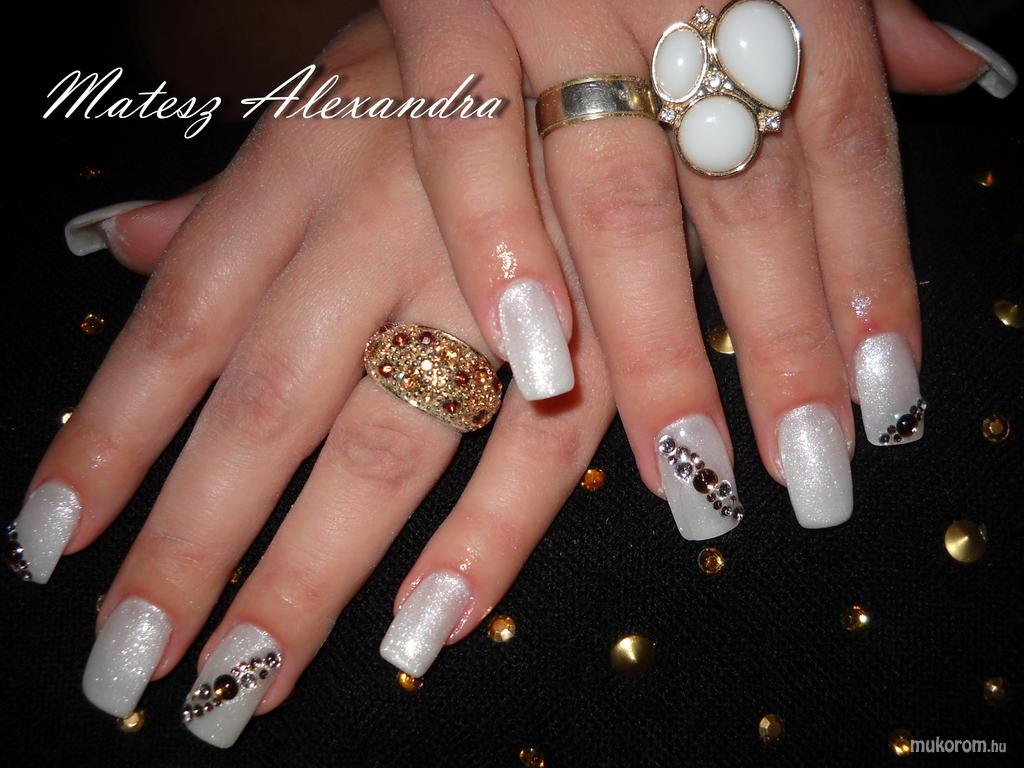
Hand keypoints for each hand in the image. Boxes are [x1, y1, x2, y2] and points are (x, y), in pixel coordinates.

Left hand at [19, 12, 614, 747]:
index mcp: (304, 158)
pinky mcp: (606, 319)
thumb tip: (120, 247)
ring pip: (392, 442)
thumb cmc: (465, 66)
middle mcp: (385, 220)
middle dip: (193, 541)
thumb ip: (229, 188)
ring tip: (244, 683)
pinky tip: (427, 630)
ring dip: (315, 571)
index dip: (108, 438)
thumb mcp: (332, 86)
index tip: (49, 546)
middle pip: (267, 406)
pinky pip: (546, 444)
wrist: (639, 23)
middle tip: (134, 666)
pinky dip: (491, 539)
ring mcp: (499, 276)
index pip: (179, 321)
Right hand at [377, 0, 1012, 532]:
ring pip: (621, 197)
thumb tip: (963, 74)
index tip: (883, 399)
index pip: (845, 147)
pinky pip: (466, 134)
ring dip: (658, 344)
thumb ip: (868, 3)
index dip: (872, 277)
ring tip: (692, 469)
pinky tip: (537, 361)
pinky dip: (499, 243)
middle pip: (749, 196)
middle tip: (809, 476)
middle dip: (784, 344)